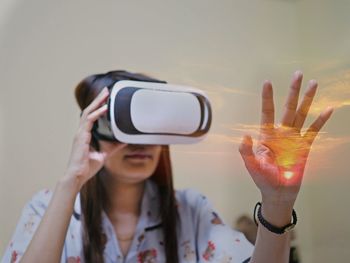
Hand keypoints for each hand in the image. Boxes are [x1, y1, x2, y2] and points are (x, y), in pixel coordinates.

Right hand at [64, 87, 125, 191]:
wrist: (78, 175)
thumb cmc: (88, 166)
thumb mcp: (105, 154)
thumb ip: (114, 146)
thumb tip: (124, 141)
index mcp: (86, 134)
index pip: (92, 116)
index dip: (98, 106)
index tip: (106, 99)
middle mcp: (82, 131)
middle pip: (90, 110)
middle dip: (98, 99)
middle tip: (106, 90)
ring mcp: (80, 133)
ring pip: (88, 112)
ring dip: (97, 102)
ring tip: (106, 94)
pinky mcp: (81, 136)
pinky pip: (89, 121)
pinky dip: (97, 113)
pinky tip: (105, 108)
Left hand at [239, 71, 332, 205]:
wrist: (278, 192)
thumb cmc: (262, 179)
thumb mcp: (251, 165)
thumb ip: (246, 151)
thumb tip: (244, 135)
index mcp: (267, 135)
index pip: (267, 112)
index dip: (267, 97)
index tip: (267, 82)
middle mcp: (281, 132)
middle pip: (288, 107)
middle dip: (293, 91)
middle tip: (298, 74)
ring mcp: (294, 138)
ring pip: (302, 114)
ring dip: (308, 99)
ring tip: (314, 83)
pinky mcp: (304, 146)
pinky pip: (314, 131)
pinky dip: (321, 120)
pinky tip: (329, 109)